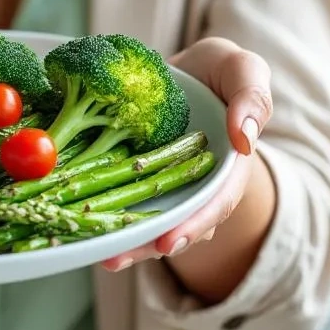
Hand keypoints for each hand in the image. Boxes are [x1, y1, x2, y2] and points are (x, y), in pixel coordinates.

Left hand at [103, 37, 272, 271]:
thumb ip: (252, 98)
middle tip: (115, 258)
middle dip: (147, 246)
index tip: (170, 242)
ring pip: (147, 221)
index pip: (214, 203)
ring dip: (123, 241)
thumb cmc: (220, 72)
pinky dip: (103, 212)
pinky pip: (121, 197)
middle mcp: (194, 186)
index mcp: (227, 168)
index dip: (194, 224)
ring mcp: (165, 185)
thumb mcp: (243, 71)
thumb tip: (245, 138)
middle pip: (176, 224)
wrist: (189, 71)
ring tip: (94, 253)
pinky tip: (78, 223)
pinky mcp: (136, 176)